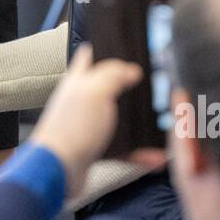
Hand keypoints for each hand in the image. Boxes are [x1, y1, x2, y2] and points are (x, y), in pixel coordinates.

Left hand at [30, 45, 166, 197]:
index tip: (123, 48)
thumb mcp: (95, 91)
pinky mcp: (94, 149)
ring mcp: (88, 126)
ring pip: (119, 120)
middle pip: (108, 88)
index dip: (104, 49)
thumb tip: (130, 69)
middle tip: (151, 87)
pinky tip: (156, 156)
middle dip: (129, 88)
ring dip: (139, 124)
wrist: (58, 171)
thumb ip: (112, 75)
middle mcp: (81, 102)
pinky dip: (139, 152)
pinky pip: (123, 149)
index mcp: (78, 82)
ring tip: (161, 123)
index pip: (88, 57)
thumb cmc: (70, 129)